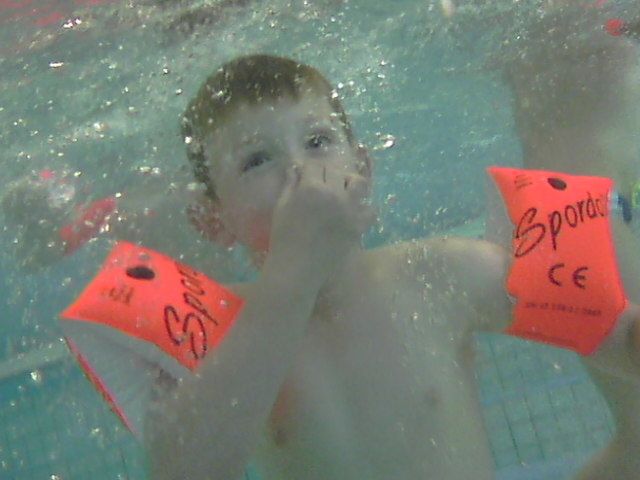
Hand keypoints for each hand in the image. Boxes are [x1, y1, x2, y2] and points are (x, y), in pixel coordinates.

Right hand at [267, 161, 375, 280]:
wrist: (298, 269)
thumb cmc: (283, 238)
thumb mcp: (282, 207)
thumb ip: (290, 185)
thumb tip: (295, 168)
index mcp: (311, 188)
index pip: (314, 165)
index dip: (309, 169)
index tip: (306, 175)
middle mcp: (334, 194)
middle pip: (336, 171)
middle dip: (327, 174)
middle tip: (321, 184)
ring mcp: (349, 210)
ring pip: (359, 183)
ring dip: (350, 183)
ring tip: (342, 192)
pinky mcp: (358, 226)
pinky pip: (371, 211)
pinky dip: (364, 208)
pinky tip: (355, 211)